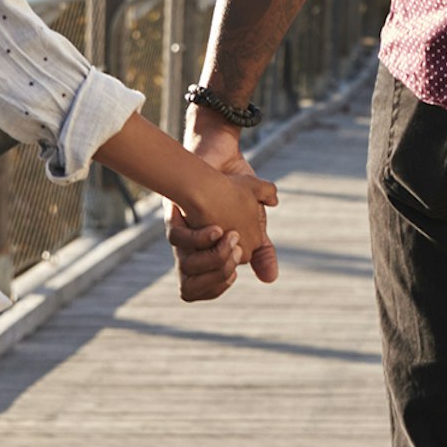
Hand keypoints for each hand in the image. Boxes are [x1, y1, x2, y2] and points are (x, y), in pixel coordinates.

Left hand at [165, 117, 279, 298]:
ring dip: (212, 257)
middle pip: (194, 284)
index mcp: (210, 256)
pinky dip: (198, 238)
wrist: (223, 159)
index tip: (239, 260)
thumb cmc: (238, 193)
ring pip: (187, 266)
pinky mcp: (175, 218)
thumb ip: (263, 252)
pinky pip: (178, 240)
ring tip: (228, 236)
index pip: (211, 286)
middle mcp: (193, 250)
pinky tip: (216, 228)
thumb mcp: (256, 224)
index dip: (224, 280)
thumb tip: (271, 280)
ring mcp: (183, 236)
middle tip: (235, 246)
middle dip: (220, 269)